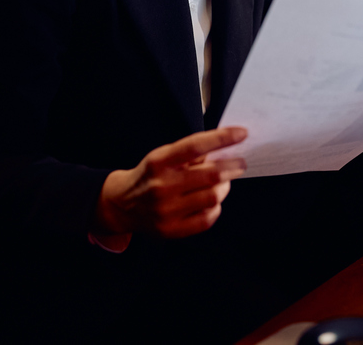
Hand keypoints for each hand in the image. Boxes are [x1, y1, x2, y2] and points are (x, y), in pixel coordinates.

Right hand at [92, 127, 248, 245]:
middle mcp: (161, 186)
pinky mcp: (171, 230)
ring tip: (223, 182)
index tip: (241, 133)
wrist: (121, 205)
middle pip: (210, 174)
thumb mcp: (162, 156)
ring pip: (212, 196)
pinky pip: (206, 218)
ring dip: (224, 187)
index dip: (221, 138)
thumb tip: (225, 148)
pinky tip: (213, 200)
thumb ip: (190, 153)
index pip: (195, 146)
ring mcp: (166, 211)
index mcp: (158, 162)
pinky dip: (216, 207)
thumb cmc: (149, 176)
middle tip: (241, 163)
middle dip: (232, 166)